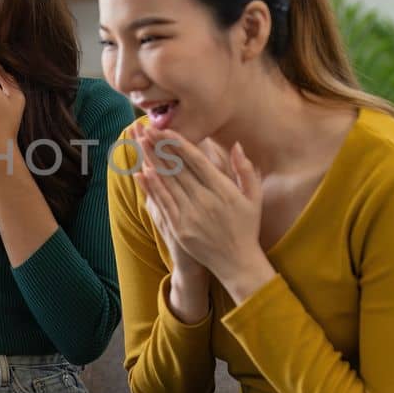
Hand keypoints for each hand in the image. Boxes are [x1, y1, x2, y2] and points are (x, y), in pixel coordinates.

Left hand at [132, 123, 274, 301]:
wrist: (237, 262)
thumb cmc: (246, 227)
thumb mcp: (254, 197)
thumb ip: (246, 170)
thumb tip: (236, 145)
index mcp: (223, 191)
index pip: (197, 161)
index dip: (179, 144)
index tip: (166, 130)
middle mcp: (205, 201)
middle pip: (177, 169)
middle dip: (159, 148)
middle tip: (145, 130)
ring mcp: (190, 216)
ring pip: (167, 183)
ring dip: (152, 162)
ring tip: (139, 145)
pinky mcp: (180, 228)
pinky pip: (163, 203)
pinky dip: (152, 187)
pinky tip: (142, 172)